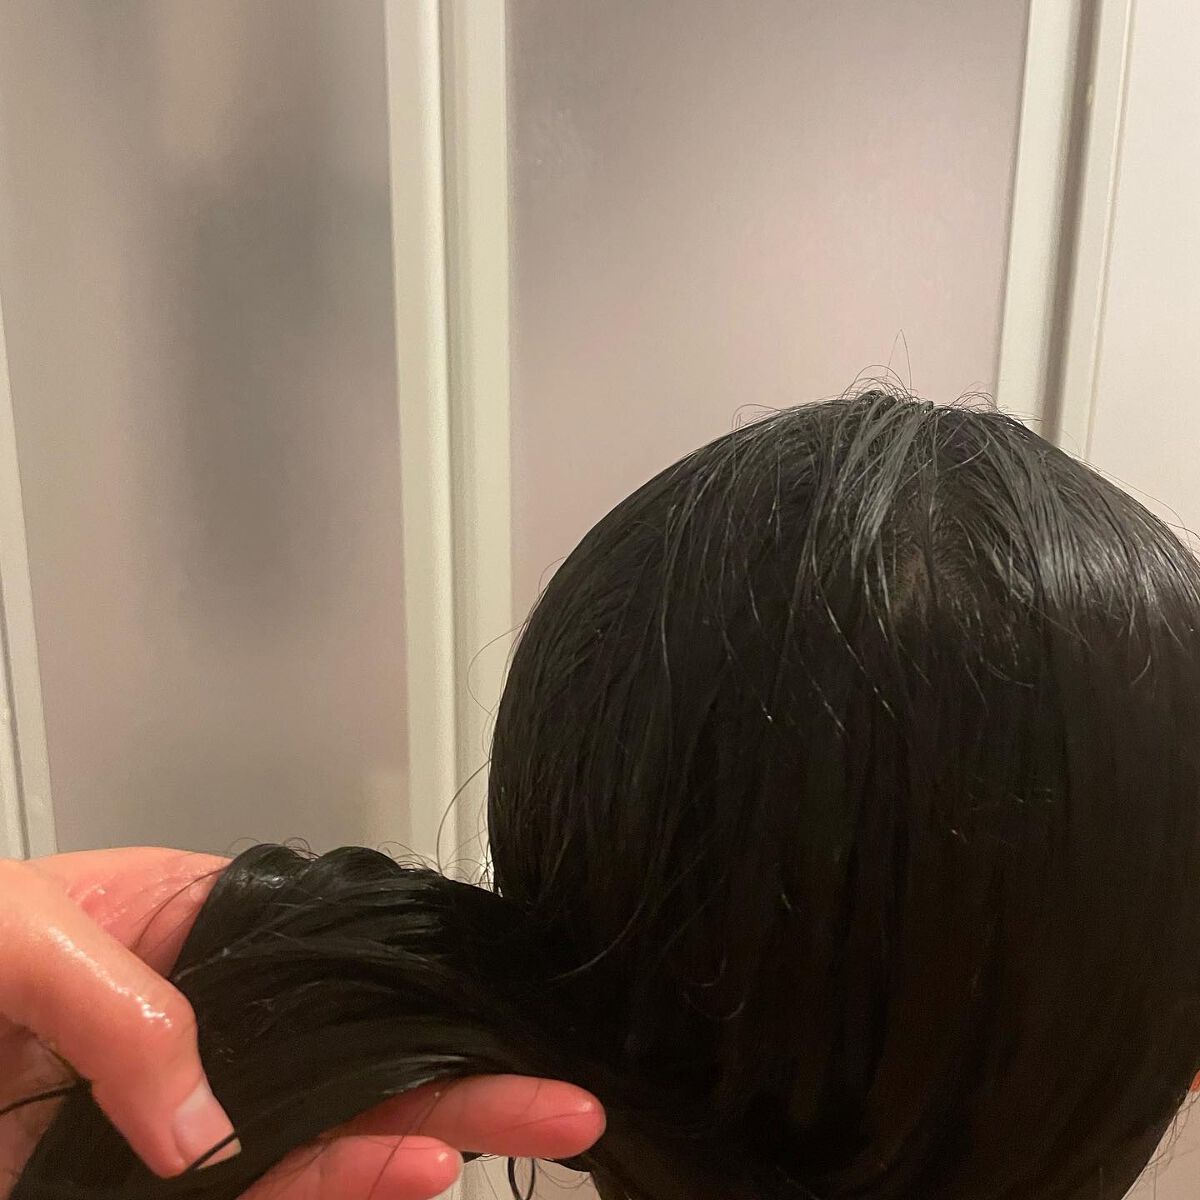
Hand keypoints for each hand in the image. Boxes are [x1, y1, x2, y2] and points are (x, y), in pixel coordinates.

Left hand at [0, 848, 603, 1198]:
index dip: (421, 969)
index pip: (334, 943)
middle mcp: (208, 1020)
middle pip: (359, 1040)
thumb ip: (127, 1005)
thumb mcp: (17, 938)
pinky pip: (262, 1191)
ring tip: (527, 1127)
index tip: (499, 996)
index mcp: (190, 925)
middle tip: (562, 1094)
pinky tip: (411, 1173)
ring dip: (426, 1131)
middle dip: (464, 1065)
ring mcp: (184, 1115)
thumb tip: (206, 1120)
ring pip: (330, 1125)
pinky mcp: (154, 1190)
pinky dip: (337, 1184)